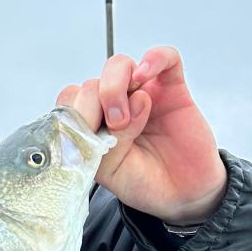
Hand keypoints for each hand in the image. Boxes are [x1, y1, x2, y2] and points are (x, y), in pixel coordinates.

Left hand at [57, 47, 227, 224]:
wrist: (181, 193)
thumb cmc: (141, 181)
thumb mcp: (109, 171)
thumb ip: (103, 142)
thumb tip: (121, 110)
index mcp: (91, 124)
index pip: (70, 100)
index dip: (76, 111)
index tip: (88, 134)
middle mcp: (112, 106)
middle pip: (92, 82)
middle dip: (96, 104)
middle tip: (114, 128)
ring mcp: (141, 94)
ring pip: (119, 65)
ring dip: (115, 86)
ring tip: (126, 117)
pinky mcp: (171, 89)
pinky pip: (165, 57)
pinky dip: (154, 59)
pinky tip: (145, 75)